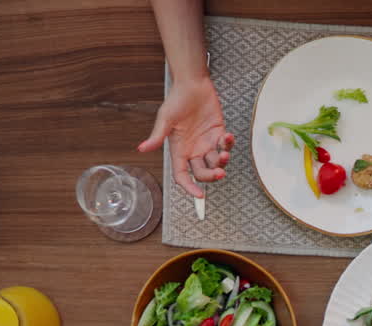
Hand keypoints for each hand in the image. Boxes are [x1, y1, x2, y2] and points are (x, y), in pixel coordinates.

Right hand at [138, 75, 234, 198]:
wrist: (193, 84)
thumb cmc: (177, 99)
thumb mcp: (165, 119)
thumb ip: (157, 136)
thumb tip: (142, 148)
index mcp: (178, 150)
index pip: (182, 175)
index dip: (190, 187)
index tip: (199, 195)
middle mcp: (193, 150)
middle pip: (202, 173)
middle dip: (211, 176)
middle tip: (219, 172)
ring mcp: (207, 143)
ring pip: (216, 162)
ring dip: (222, 161)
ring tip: (224, 153)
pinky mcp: (218, 134)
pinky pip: (226, 146)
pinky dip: (229, 144)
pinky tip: (227, 137)